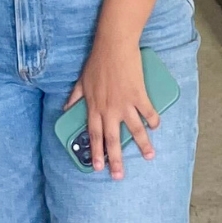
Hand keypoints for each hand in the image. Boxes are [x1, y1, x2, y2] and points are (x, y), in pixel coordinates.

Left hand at [66, 33, 157, 179]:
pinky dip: (153, 120)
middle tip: (118, 176)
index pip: (93, 136)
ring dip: (142, 145)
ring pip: (134, 130)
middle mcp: (109, 110)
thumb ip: (74, 97)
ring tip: (149, 156)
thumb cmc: (97, 62)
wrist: (113, 46)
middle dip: (116, 160)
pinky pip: (147, 112)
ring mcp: (125, 104)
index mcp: (94, 108)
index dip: (96, 152)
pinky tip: (156, 127)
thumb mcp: (81, 81)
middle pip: (112, 139)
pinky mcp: (138, 94)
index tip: (98, 168)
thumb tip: (65, 108)